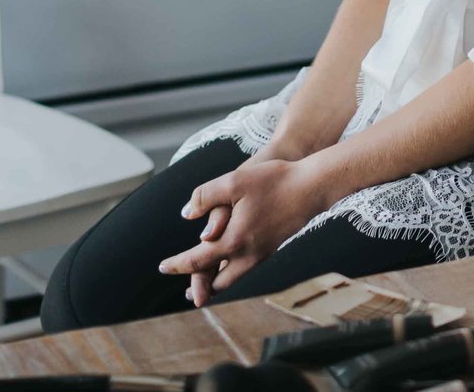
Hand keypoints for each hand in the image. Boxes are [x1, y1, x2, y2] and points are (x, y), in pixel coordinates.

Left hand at [158, 155, 333, 303]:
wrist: (311, 187)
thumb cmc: (274, 180)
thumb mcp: (234, 181)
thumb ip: (205, 196)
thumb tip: (187, 213)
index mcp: (233, 240)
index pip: (197, 260)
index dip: (177, 264)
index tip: (162, 267)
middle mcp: (247, 254)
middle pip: (217, 281)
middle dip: (199, 286)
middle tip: (187, 293)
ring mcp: (261, 254)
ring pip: (234, 279)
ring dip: (216, 284)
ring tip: (206, 287)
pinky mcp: (271, 248)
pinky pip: (245, 269)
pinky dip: (232, 275)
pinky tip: (231, 267)